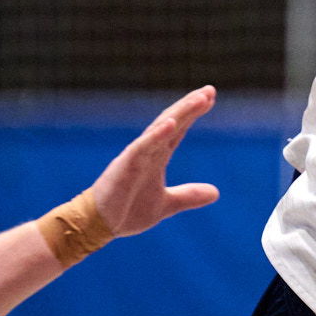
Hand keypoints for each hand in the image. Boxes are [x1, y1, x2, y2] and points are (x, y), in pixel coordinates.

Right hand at [89, 86, 221, 236]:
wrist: (99, 225)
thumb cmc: (128, 211)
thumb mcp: (167, 204)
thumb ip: (189, 196)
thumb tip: (216, 193)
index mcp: (157, 157)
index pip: (178, 129)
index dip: (193, 113)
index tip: (209, 97)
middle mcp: (148, 152)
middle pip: (172, 122)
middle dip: (190, 106)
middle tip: (210, 90)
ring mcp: (136, 156)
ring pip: (160, 129)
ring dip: (180, 113)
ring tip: (198, 99)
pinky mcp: (125, 166)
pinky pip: (142, 147)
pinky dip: (157, 135)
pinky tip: (171, 123)